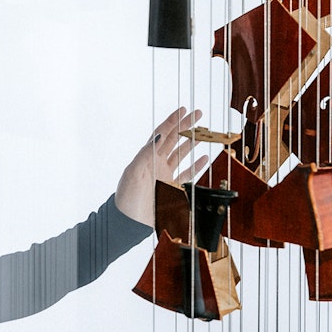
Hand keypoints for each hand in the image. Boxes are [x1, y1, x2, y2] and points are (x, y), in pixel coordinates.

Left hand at [115, 107, 209, 225]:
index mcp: (147, 156)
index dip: (172, 121)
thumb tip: (159, 135)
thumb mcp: (133, 172)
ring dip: (191, 143)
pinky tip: (204, 158)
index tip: (183, 110)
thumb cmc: (127, 197)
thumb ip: (146, 153)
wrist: (129, 222)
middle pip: (174, 139)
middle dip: (185, 126)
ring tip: (202, 133)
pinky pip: (187, 174)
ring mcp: (165, 175)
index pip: (162, 133)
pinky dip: (196, 166)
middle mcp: (157, 163)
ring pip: (181, 154)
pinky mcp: (172, 189)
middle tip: (197, 114)